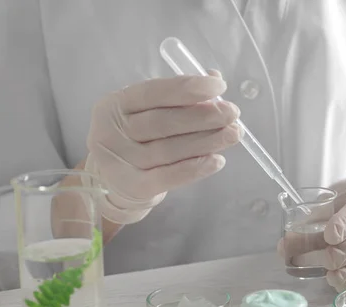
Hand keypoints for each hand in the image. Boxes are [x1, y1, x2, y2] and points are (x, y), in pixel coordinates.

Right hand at [84, 71, 240, 223]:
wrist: (113, 183)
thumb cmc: (137, 140)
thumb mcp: (147, 112)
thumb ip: (178, 97)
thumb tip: (214, 79)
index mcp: (116, 104)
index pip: (153, 92)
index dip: (187, 88)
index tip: (219, 85)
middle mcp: (112, 131)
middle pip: (163, 122)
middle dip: (203, 116)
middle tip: (232, 113)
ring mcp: (121, 161)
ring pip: (169, 150)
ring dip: (206, 141)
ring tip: (233, 134)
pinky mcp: (133, 187)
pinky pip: (167, 177)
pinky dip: (194, 169)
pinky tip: (217, 160)